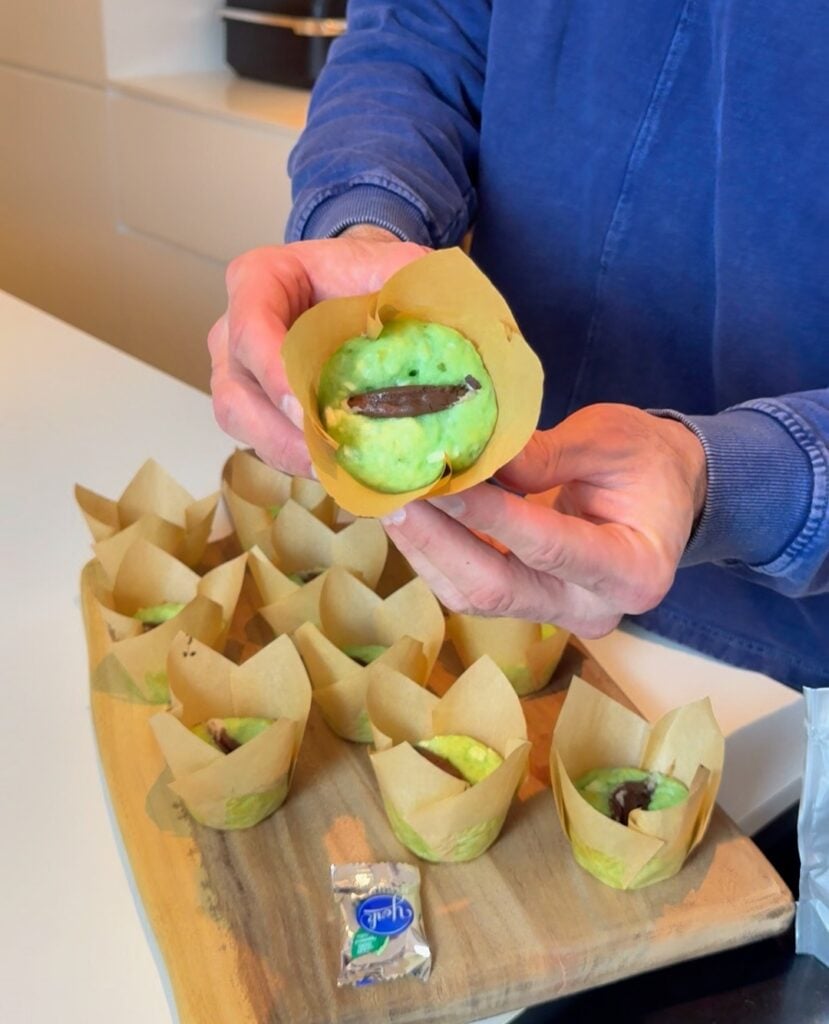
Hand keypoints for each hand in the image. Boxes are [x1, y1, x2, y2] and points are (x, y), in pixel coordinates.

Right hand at [208, 229, 427, 475]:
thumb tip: (443, 320)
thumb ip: (412, 281)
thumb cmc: (374, 274)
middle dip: (279, 432)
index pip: (249, 326)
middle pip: (235, 392)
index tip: (306, 407)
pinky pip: (266, 444)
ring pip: (243, 426)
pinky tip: (345, 476)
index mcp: (259, 281)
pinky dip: (302, 462)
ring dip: (289, 455)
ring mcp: (241, 375)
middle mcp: (235, 331)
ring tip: (338, 475)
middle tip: (325, 458)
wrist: (364, 289)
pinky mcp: (258, 411)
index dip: (272, 371)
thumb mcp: (398, 264)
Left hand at [382, 404, 706, 637]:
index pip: (547, 547)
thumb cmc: (647, 462)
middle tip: (394, 499)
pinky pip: (472, 589)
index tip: (437, 483)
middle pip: (498, 588)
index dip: (486, 518)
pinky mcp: (528, 606)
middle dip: (439, 543)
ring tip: (388, 503)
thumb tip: (474, 461)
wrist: (665, 495)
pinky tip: (410, 518)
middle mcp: (593, 608)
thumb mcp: (610, 439)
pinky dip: (436, 554)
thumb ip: (547, 454)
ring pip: (475, 596)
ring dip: (427, 550)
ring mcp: (556, 614)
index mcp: (632, 569)